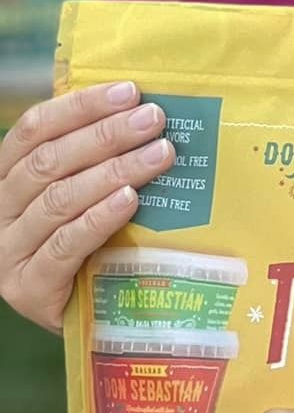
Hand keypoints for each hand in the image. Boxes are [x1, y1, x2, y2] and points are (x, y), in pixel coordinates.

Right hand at [0, 83, 173, 331]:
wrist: (84, 320)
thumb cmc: (91, 248)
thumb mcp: (86, 197)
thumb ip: (95, 160)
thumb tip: (143, 109)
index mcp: (5, 179)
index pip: (33, 130)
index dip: (79, 107)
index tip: (129, 92)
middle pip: (48, 161)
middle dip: (105, 135)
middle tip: (154, 120)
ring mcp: (8, 253)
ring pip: (58, 200)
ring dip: (113, 171)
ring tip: (159, 155)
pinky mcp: (28, 289)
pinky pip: (64, 246)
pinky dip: (98, 218)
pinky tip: (130, 200)